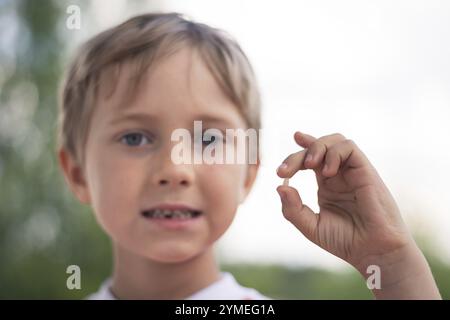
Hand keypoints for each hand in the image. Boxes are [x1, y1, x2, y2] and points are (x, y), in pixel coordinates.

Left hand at [276, 132, 440, 298]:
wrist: (373, 252)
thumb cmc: (345, 241)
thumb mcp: (310, 226)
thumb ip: (293, 209)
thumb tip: (280, 187)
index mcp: (326, 185)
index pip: (311, 159)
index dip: (298, 151)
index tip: (284, 157)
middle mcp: (339, 175)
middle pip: (317, 148)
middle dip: (297, 155)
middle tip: (283, 172)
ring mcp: (352, 171)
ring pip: (335, 140)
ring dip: (316, 147)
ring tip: (307, 165)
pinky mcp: (366, 170)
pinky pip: (350, 148)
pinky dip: (334, 153)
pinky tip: (326, 172)